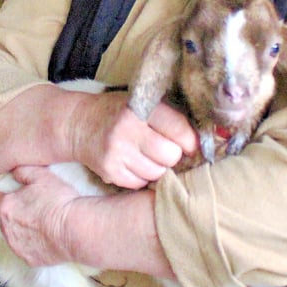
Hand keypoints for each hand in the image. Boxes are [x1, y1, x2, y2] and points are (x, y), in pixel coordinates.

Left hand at [0, 166, 83, 266]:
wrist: (75, 229)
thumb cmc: (58, 201)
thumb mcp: (42, 176)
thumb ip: (23, 172)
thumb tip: (15, 172)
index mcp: (5, 207)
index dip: (1, 196)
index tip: (10, 195)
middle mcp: (6, 229)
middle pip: (4, 219)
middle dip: (15, 214)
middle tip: (33, 209)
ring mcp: (17, 247)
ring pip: (14, 236)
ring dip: (23, 230)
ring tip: (42, 225)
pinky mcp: (30, 260)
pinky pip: (28, 250)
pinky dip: (34, 245)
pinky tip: (48, 238)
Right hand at [67, 91, 197, 189]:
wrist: (80, 124)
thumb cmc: (120, 113)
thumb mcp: (142, 103)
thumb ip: (169, 117)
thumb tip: (206, 140)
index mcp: (141, 108)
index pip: (179, 129)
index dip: (190, 141)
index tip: (189, 144)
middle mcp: (127, 129)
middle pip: (170, 156)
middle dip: (172, 156)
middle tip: (164, 150)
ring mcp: (117, 152)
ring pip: (157, 173)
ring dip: (157, 168)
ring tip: (146, 156)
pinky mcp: (109, 170)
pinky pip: (140, 183)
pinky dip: (141, 177)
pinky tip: (133, 163)